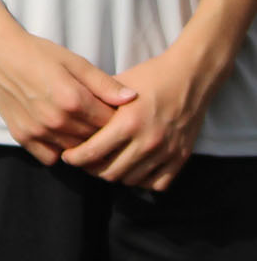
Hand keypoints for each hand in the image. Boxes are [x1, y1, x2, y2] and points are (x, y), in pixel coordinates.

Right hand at [0, 20, 134, 164]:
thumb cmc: (37, 52)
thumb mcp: (74, 61)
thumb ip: (103, 83)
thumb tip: (132, 98)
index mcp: (72, 100)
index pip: (110, 123)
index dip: (119, 119)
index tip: (120, 114)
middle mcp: (55, 120)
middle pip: (94, 139)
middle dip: (103, 133)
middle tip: (104, 123)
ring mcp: (37, 131)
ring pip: (75, 151)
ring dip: (83, 144)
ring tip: (85, 129)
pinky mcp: (22, 136)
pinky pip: (50, 157)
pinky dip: (59, 150)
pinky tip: (61, 135)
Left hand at [63, 45, 211, 189]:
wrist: (191, 77)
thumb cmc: (150, 77)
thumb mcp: (117, 86)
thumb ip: (95, 102)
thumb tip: (70, 117)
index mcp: (128, 123)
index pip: (92, 153)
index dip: (75, 158)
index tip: (68, 155)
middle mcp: (148, 141)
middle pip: (110, 172)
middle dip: (91, 169)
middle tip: (84, 161)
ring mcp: (166, 152)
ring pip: (131, 180)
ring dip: (115, 175)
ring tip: (105, 164)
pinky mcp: (181, 157)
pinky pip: (157, 184)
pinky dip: (141, 181)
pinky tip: (132, 169)